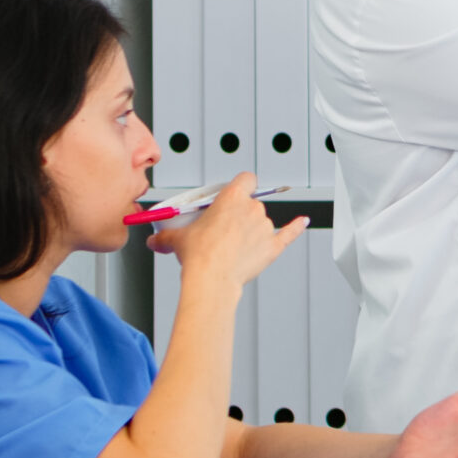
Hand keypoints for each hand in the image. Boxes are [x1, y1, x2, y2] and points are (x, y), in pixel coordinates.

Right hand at [149, 172, 308, 287]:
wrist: (212, 279)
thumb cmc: (198, 255)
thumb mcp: (177, 239)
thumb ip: (167, 236)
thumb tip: (154, 241)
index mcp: (232, 198)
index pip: (246, 179)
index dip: (241, 185)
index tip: (233, 193)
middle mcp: (252, 208)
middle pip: (252, 203)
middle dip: (240, 214)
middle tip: (224, 229)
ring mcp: (265, 227)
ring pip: (262, 222)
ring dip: (253, 230)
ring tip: (235, 246)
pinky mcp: (273, 247)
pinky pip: (289, 233)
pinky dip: (296, 228)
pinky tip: (302, 221)